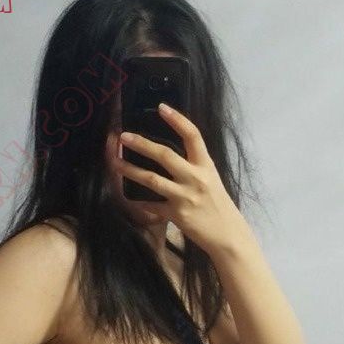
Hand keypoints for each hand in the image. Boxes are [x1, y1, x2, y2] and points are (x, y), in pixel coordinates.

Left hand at [115, 102, 248, 255]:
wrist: (228, 235)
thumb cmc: (218, 206)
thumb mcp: (212, 180)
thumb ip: (194, 167)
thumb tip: (170, 156)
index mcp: (206, 166)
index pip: (193, 136)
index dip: (177, 120)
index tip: (162, 107)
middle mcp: (196, 178)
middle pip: (165, 155)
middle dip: (142, 144)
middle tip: (123, 136)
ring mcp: (185, 197)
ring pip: (152, 179)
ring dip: (130, 170)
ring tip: (115, 163)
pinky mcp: (177, 215)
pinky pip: (152, 206)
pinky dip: (139, 203)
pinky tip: (128, 199)